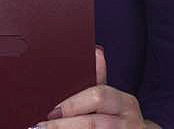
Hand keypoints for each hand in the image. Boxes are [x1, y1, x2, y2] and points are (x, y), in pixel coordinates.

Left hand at [29, 46, 160, 127]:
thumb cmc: (118, 114)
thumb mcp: (111, 96)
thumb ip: (99, 79)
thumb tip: (95, 51)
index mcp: (124, 102)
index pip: (97, 96)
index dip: (72, 104)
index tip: (51, 110)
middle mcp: (130, 121)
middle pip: (93, 122)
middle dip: (65, 123)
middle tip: (43, 124)